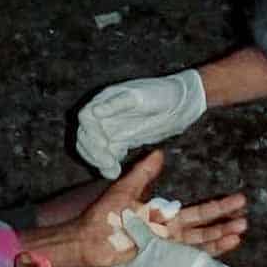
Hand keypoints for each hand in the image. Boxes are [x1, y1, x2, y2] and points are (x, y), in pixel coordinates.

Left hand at [71, 151, 247, 266]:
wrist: (87, 241)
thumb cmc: (103, 217)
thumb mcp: (125, 188)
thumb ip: (144, 173)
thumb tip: (160, 152)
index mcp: (164, 217)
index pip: (197, 213)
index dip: (217, 208)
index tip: (237, 200)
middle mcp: (169, 234)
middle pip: (204, 227)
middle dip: (225, 221)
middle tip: (246, 215)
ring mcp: (167, 249)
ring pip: (200, 243)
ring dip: (220, 237)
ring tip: (240, 231)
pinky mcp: (161, 259)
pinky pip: (187, 256)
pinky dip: (206, 251)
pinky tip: (222, 246)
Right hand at [76, 69, 206, 178]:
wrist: (181, 104)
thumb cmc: (162, 93)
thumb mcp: (140, 96)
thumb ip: (116, 104)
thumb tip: (94, 112)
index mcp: (106, 99)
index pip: (86, 118)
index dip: (91, 133)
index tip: (104, 145)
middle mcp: (104, 114)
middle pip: (86, 135)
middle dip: (93, 151)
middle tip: (107, 164)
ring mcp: (112, 128)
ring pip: (94, 147)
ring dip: (98, 160)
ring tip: (111, 171)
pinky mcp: (121, 140)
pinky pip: (108, 154)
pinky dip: (107, 164)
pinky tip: (114, 173)